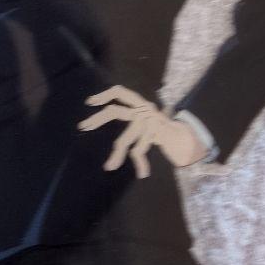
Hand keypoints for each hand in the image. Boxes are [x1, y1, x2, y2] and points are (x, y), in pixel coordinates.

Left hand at [76, 84, 208, 177]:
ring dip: (117, 155)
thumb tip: (97, 112)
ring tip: (109, 167)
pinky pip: (141, 151)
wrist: (181, 135)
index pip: (120, 92)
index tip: (90, 102)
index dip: (105, 95)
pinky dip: (141, 163)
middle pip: (115, 112)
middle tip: (82, 126)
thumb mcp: (144, 116)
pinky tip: (142, 173)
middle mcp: (143, 110)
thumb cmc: (155, 125)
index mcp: (139, 103)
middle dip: (98, 119)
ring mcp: (149, 122)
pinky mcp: (155, 134)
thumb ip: (128, 113)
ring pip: (125, 140)